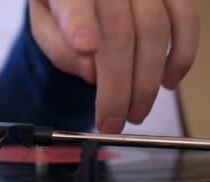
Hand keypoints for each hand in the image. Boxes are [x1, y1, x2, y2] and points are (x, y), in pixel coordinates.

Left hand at [29, 0, 199, 132]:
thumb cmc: (61, 9)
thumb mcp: (45, 26)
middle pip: (119, 30)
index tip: (85, 48)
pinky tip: (168, 83)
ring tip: (135, 112)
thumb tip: (90, 72)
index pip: (74, 2)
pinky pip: (186, 21)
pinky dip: (180, 56)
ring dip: (147, 80)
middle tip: (112, 121)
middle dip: (118, 85)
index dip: (79, 24)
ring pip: (154, 29)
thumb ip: (58, 45)